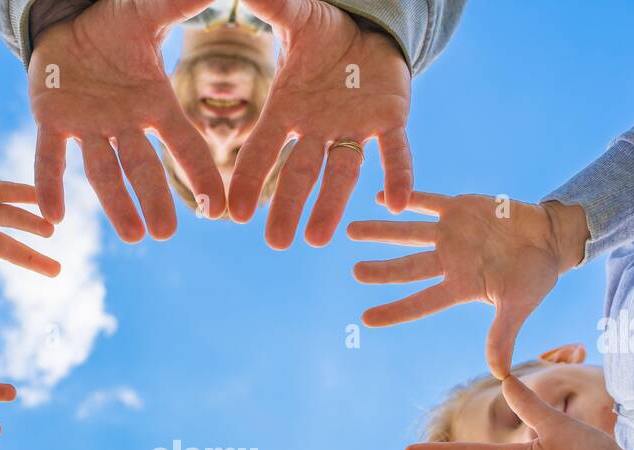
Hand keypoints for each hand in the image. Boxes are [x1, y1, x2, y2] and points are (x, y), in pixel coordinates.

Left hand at [28, 0, 225, 241]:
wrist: (68, 23)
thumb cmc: (115, 26)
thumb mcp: (148, 13)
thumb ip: (180, 5)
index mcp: (152, 105)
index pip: (182, 143)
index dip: (200, 172)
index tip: (218, 207)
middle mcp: (123, 124)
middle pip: (142, 167)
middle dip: (154, 200)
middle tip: (165, 233)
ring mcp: (87, 126)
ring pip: (103, 171)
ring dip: (116, 204)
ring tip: (133, 236)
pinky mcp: (51, 120)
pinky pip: (50, 157)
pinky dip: (50, 184)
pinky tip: (53, 215)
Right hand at [227, 0, 411, 248]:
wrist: (368, 32)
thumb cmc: (325, 34)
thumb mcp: (297, 18)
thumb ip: (272, 8)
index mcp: (289, 110)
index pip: (264, 149)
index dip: (250, 178)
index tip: (234, 213)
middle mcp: (319, 129)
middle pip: (301, 173)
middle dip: (288, 206)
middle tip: (276, 242)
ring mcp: (354, 129)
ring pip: (342, 173)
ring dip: (331, 205)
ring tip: (318, 240)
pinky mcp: (390, 121)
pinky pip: (395, 152)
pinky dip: (398, 175)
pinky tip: (397, 203)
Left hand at [348, 192, 588, 375]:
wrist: (549, 239)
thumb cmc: (534, 276)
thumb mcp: (519, 306)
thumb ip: (503, 335)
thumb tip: (500, 374)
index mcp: (460, 286)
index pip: (421, 302)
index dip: (395, 310)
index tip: (366, 319)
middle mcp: (448, 261)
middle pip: (408, 268)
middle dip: (382, 270)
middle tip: (355, 272)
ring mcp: (450, 234)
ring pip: (408, 233)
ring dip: (381, 232)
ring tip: (350, 230)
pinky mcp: (459, 208)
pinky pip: (428, 201)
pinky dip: (406, 198)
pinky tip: (379, 197)